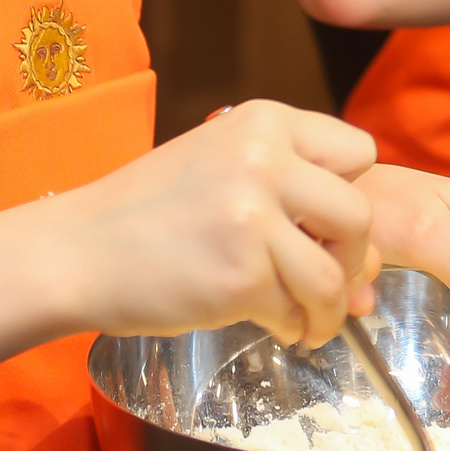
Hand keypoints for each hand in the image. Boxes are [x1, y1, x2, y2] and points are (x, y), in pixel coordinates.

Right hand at [47, 100, 379, 347]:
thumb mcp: (222, 167)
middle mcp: (264, 160)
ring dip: (332, 310)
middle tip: (329, 280)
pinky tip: (277, 328)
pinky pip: (297, 312)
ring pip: (335, 276)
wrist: (76, 251)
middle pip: (360, 215)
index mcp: (263, 121)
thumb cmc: (151, 213)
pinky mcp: (240, 276)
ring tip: (311, 321)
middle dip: (353, 259)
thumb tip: (373, 265)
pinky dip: (295, 328)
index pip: (358, 152)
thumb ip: (293, 195)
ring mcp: (252, 218)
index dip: (349, 193)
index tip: (323, 224)